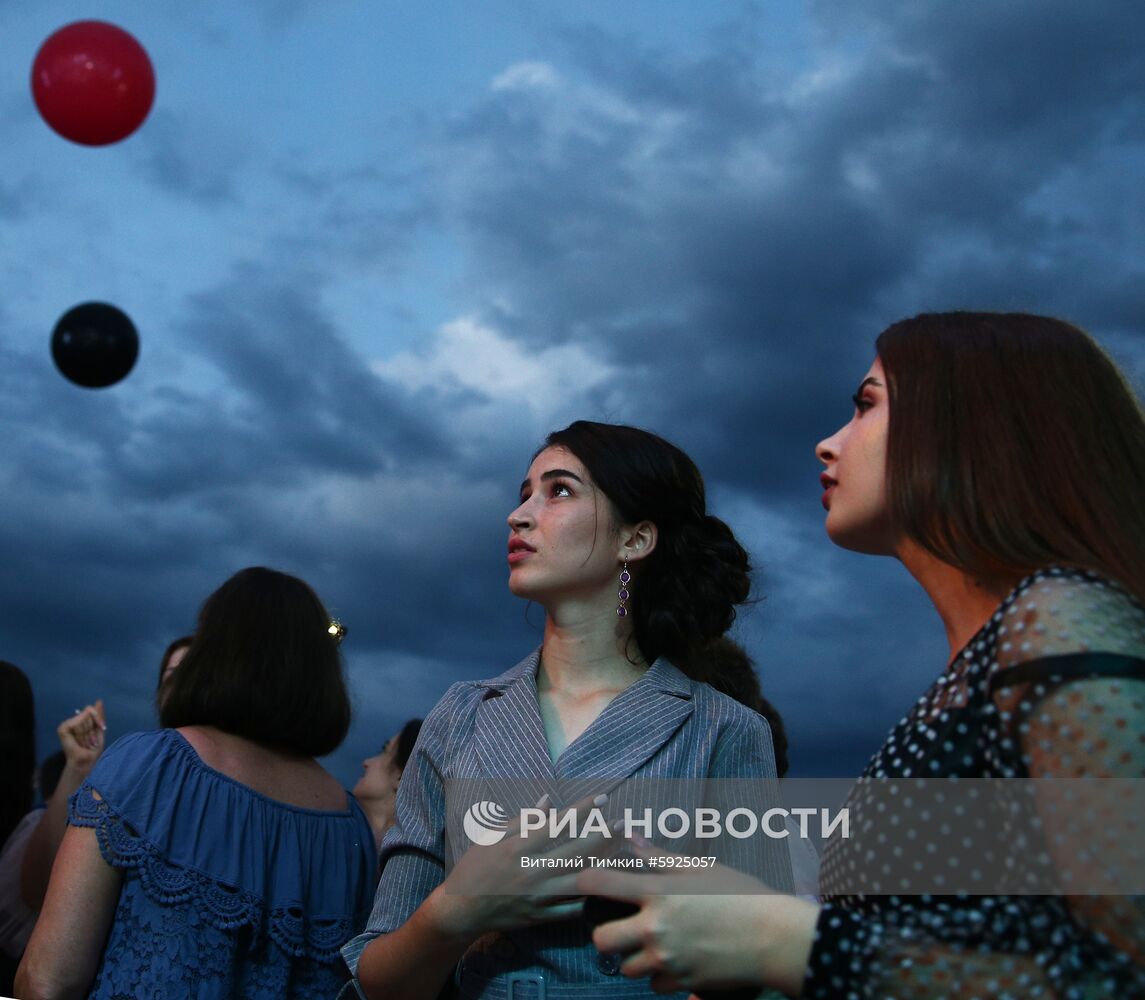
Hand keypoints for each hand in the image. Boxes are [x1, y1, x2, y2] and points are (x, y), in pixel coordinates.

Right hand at [57, 700, 106, 775]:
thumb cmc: (93, 748)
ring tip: (84, 743)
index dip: (98, 719)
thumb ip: (99, 715)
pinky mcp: (63, 728)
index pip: (90, 710)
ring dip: (87, 733)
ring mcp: (67, 724)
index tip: (102, 728)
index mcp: (82, 720)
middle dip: (92, 728)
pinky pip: (76, 723)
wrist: (87, 760)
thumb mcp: (100, 729)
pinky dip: (81, 733)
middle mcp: (74, 720)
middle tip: (90, 741)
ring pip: (83, 718)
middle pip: (88, 713)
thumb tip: (98, 701)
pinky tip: (79, 741)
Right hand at [431, 793, 609, 940]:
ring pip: (580, 880)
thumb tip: (549, 801)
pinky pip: (573, 908)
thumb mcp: (493, 837)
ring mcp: (539, 897)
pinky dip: (589, 897)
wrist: (461, 911)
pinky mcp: (541, 917)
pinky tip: (604, 883)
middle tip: (624, 822)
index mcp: (519, 849)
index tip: (603, 797)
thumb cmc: (475, 868)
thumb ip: (523, 820)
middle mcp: (532, 872)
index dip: (582, 810)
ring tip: (623, 850)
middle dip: (604, 835)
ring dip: (604, 864)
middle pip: (576, 852)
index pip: (558, 824)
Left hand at [577, 840, 819, 997]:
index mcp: (658, 892)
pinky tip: (676, 961)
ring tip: (654, 944)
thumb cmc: (741, 894)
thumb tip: (631, 837)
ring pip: (627, 967)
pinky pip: (655, 985)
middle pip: (602, 940)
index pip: (601, 884)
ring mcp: (668, 959)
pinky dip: (660, 976)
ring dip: (634, 957)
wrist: (775, 937)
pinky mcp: (683, 983)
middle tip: (621, 926)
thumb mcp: (700, 867)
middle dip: (605, 933)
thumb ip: (659, 856)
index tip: (587, 881)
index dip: (586, 880)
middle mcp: (656, 928)